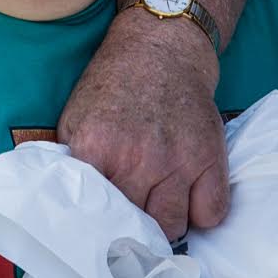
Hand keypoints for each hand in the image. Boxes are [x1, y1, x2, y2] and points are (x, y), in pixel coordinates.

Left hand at [58, 12, 227, 239]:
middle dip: (131, 222)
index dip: (98, 221)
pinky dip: (200, 212)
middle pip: (135, 224)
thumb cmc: (114, 85)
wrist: (160, 50)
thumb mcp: (76, 117)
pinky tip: (187, 195)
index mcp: (96, 147)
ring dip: (165, 220)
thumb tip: (67, 202)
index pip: (95, 212)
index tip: (101, 224)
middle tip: (132, 209)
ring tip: (157, 202)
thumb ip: (72, 162)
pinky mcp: (210, 159)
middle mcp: (137, 159)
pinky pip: (210, 215)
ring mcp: (177, 161)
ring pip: (172, 226)